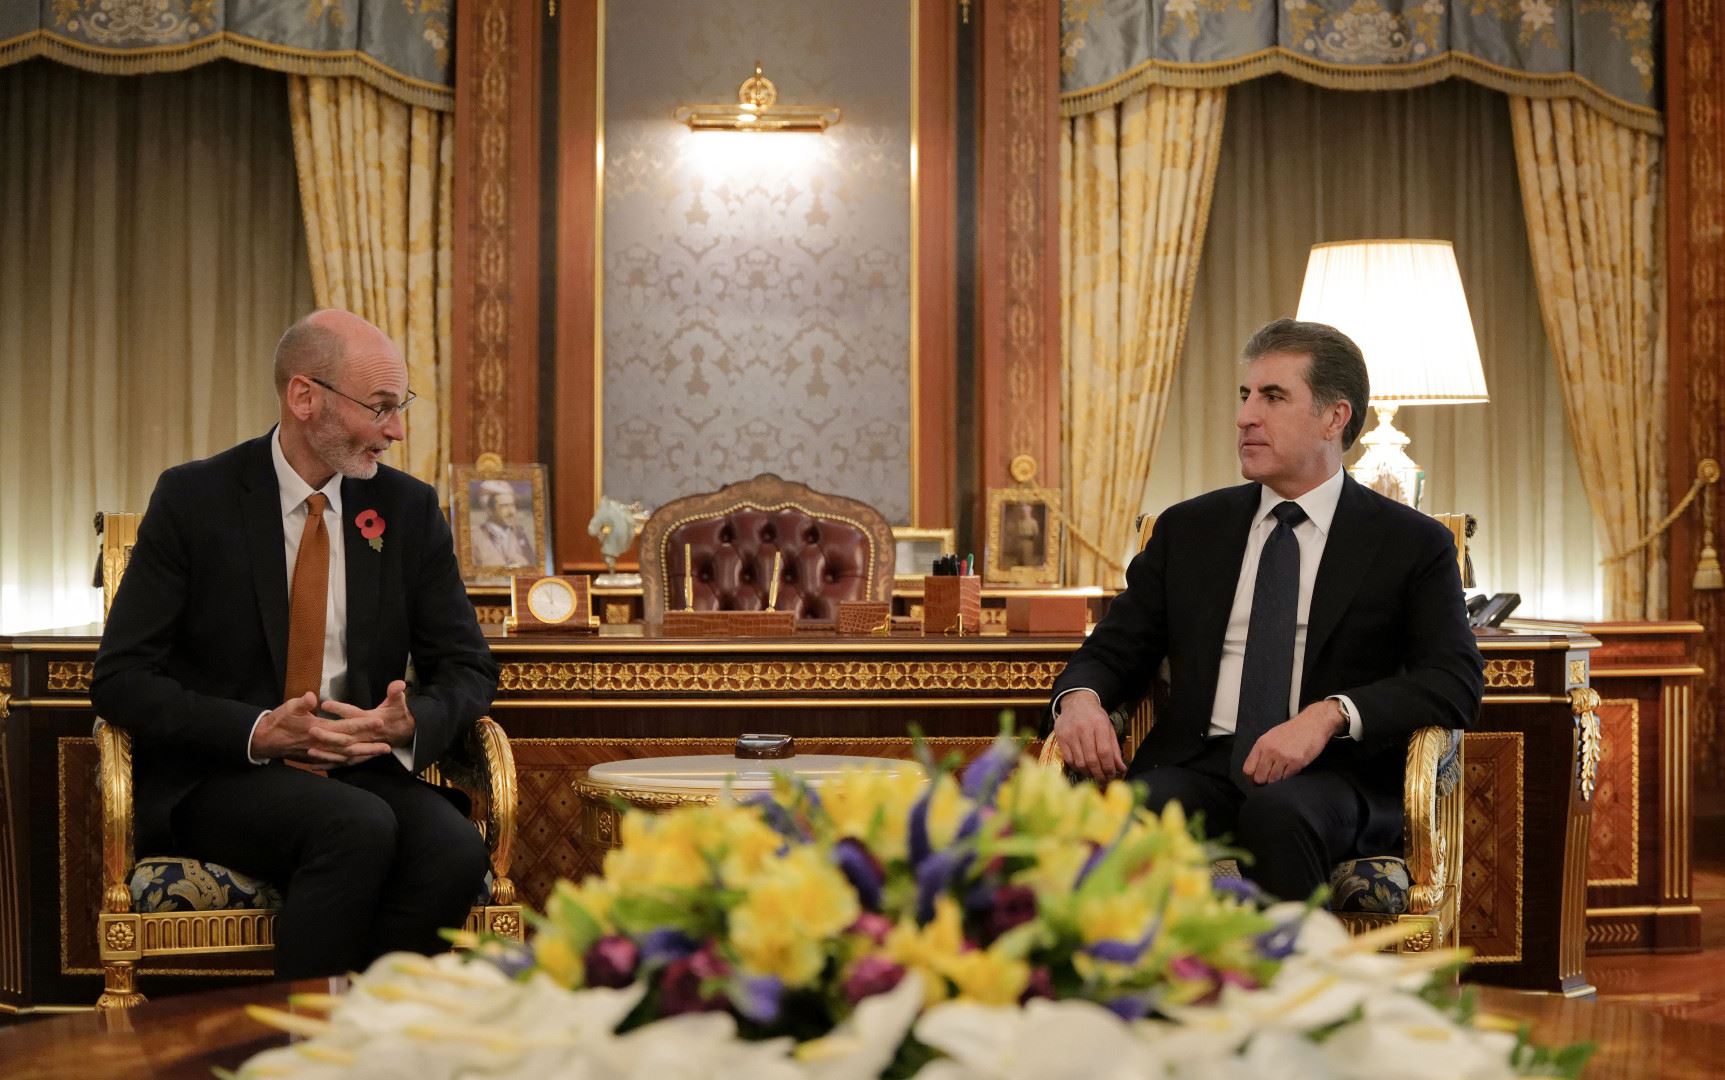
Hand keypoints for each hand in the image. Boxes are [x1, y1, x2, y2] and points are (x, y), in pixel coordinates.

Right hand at [251, 691, 387, 765]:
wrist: (265, 740)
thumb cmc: (278, 721)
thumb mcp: (288, 708)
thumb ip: (302, 703)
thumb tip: (312, 697)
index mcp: (319, 729)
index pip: (346, 726)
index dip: (363, 724)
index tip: (379, 721)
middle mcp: (322, 743)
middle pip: (351, 745)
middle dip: (370, 744)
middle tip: (389, 745)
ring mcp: (320, 752)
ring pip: (347, 755)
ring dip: (365, 754)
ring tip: (382, 752)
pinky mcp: (317, 757)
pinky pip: (337, 761)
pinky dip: (351, 761)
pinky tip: (363, 760)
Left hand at [313, 680, 415, 761]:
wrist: (402, 732)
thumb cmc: (396, 715)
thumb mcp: (397, 702)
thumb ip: (395, 693)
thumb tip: (399, 684)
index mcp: (370, 721)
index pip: (354, 715)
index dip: (341, 709)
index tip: (325, 704)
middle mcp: (364, 736)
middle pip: (345, 738)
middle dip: (329, 736)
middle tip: (312, 730)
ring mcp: (360, 747)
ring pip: (342, 753)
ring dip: (327, 753)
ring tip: (310, 751)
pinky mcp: (357, 754)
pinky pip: (342, 763)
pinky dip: (328, 765)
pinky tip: (314, 766)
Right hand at [1053, 690, 1125, 780]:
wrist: (1076, 702)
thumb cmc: (1095, 717)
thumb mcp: (1108, 728)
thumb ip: (1115, 749)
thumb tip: (1121, 768)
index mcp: (1099, 724)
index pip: (1104, 752)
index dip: (1109, 767)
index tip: (1112, 775)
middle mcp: (1084, 729)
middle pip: (1091, 759)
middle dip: (1099, 774)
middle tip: (1104, 780)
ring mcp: (1070, 734)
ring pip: (1080, 762)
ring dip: (1088, 773)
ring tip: (1094, 774)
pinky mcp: (1060, 738)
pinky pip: (1069, 759)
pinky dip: (1077, 767)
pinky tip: (1083, 768)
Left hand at [1241, 700, 1346, 785]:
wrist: (1312, 723)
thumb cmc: (1293, 730)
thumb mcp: (1271, 736)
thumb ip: (1262, 752)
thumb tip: (1255, 769)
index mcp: (1261, 744)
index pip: (1248, 769)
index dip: (1251, 776)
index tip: (1255, 778)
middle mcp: (1270, 751)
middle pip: (1259, 777)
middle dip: (1264, 781)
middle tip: (1269, 778)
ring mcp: (1283, 757)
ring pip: (1273, 780)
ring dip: (1277, 779)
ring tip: (1282, 771)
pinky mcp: (1296, 763)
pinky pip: (1287, 778)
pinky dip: (1288, 776)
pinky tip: (1291, 767)